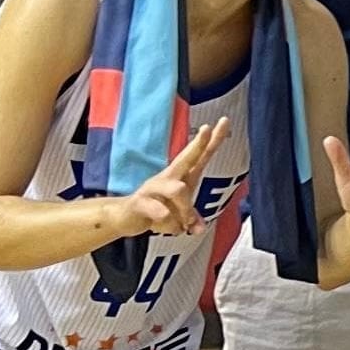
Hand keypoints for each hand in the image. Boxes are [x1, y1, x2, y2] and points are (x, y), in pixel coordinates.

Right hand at [113, 119, 227, 237]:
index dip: (211, 141)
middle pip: (185, 158)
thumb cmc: (157, 209)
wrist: (125, 217)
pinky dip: (170, 224)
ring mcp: (153, 187)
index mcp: (181, 177)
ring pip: (178, 190)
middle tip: (207, 129)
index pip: (199, 156)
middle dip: (197, 144)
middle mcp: (168, 177)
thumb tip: (199, 228)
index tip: (224, 122)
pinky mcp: (140, 201)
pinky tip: (169, 227)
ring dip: (185, 212)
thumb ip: (193, 218)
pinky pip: (160, 211)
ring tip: (183, 225)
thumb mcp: (180, 216)